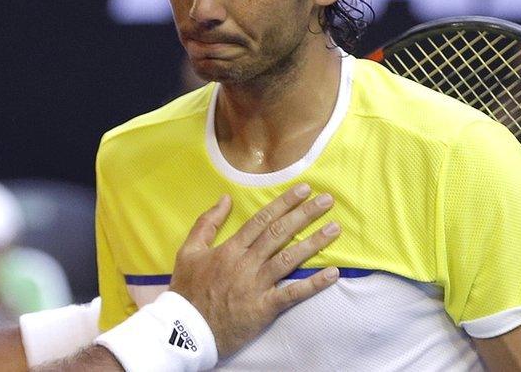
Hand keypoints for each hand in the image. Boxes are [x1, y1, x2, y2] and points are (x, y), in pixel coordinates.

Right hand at [168, 184, 339, 357]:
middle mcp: (246, 263)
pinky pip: (292, 294)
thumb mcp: (188, 252)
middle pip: (279, 233)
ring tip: (334, 228)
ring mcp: (256, 285)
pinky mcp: (264, 308)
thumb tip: (224, 198)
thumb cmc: (187, 290)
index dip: (284, 203)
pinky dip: (313, 284)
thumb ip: (206, 223)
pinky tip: (332, 273)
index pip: (262, 220)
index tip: (303, 190)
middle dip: (304, 214)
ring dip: (314, 242)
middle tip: (326, 200)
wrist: (186, 330)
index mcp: (229, 248)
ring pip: (289, 259)